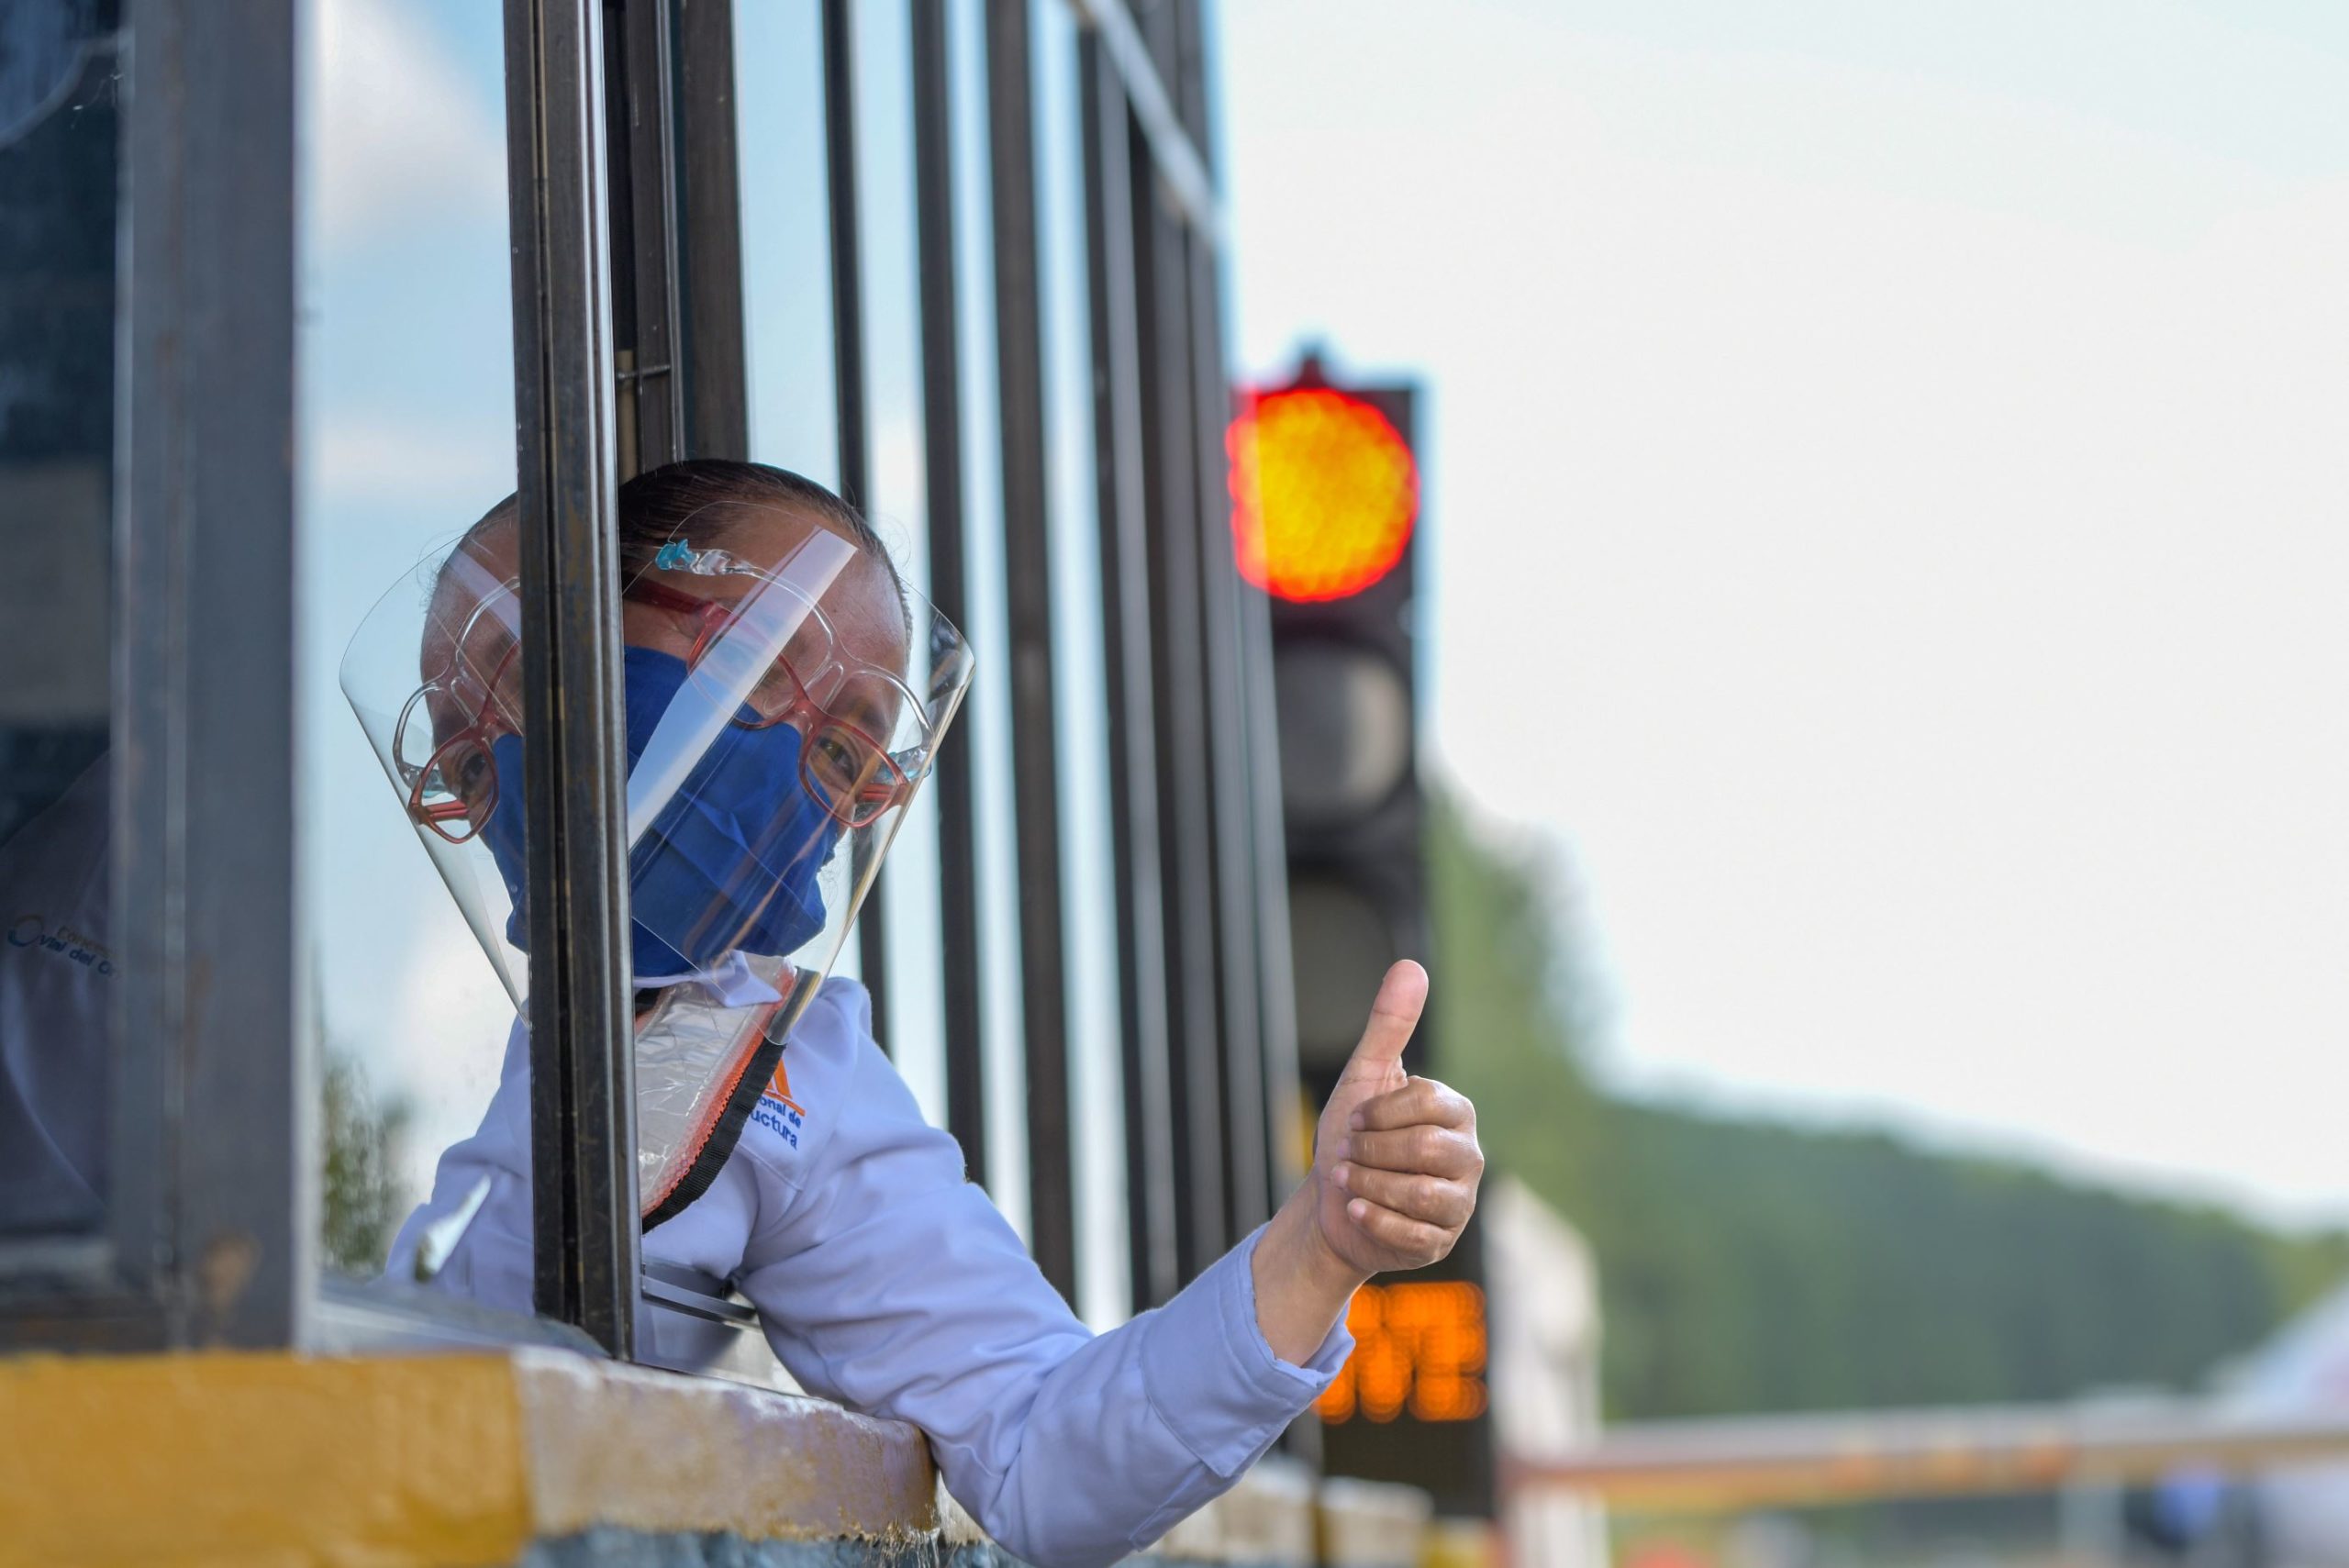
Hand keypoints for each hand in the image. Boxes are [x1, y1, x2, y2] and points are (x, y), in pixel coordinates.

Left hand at [1308, 960, 1482, 1276]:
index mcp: (1455, 1112)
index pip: (1428, 1102)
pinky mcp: (1440, 1241)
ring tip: (1349, 1181)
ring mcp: (1459, 1202)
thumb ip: (1389, 1025)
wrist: (1332, 1202)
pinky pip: (1413, 1232)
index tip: (1353, 1118)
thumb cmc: (1353, 1135)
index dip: (1379, 1112)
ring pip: (1421, 1194)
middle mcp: (1467, 1156)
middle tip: (1348, 1154)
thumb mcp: (1365, 1077)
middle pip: (1424, 1150)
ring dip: (1368, 1185)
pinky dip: (1372, 1218)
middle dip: (1371, 1151)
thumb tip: (1411, 965)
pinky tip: (1354, 1209)